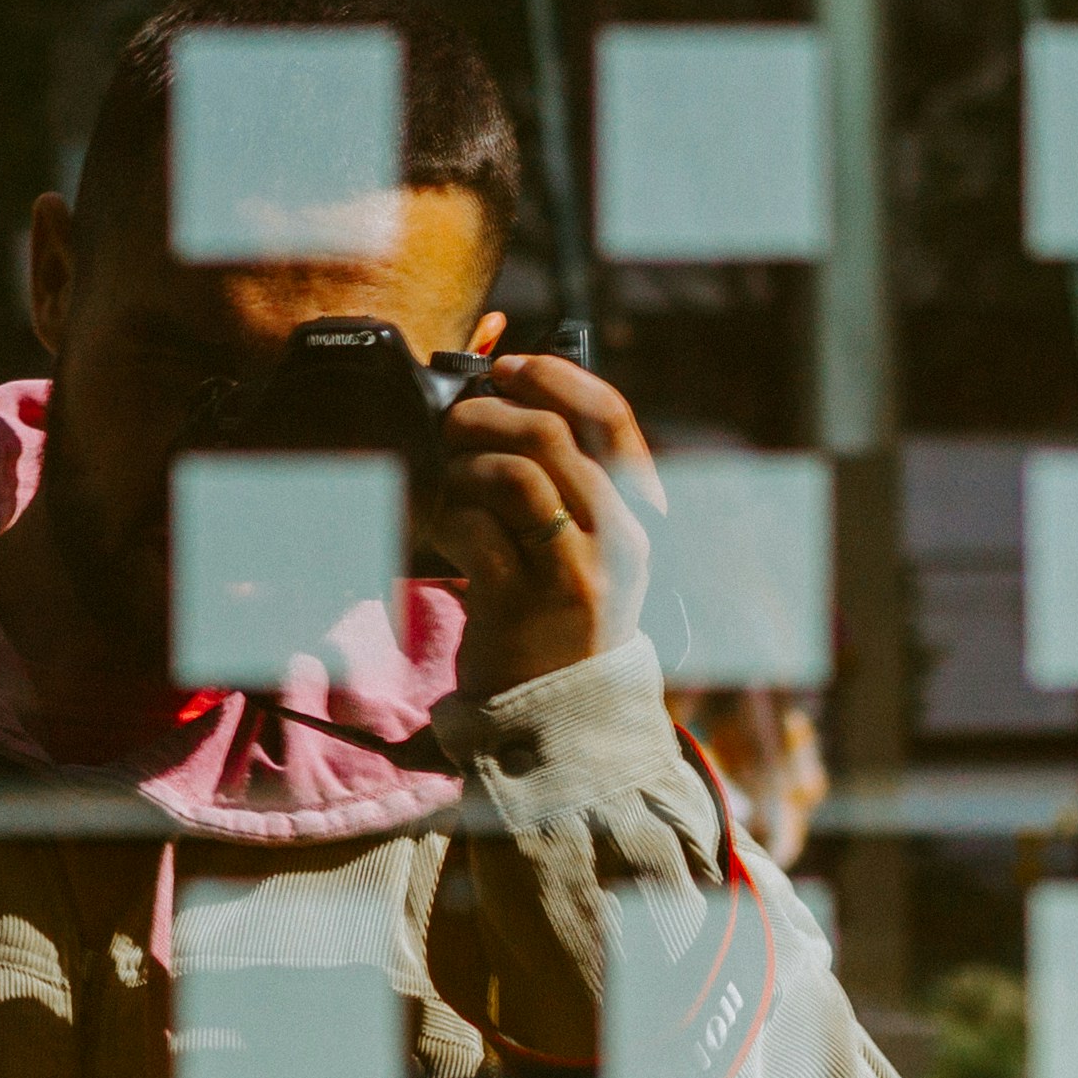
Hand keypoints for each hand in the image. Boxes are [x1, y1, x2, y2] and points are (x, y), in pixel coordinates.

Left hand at [427, 353, 659, 695]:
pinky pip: (475, 532)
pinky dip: (447, 521)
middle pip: (551, 436)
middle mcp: (616, 537)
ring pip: (514, 475)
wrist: (560, 711)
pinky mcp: (522, 604)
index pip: (612, 418)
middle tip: (455, 425)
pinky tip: (442, 534)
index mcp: (634, 512)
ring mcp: (572, 571)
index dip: (556, 376)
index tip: (508, 366)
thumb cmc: (560, 611)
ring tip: (451, 484)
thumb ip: (563, 478)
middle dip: (488, 415)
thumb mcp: (588, 543)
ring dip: (467, 466)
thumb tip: (503, 393)